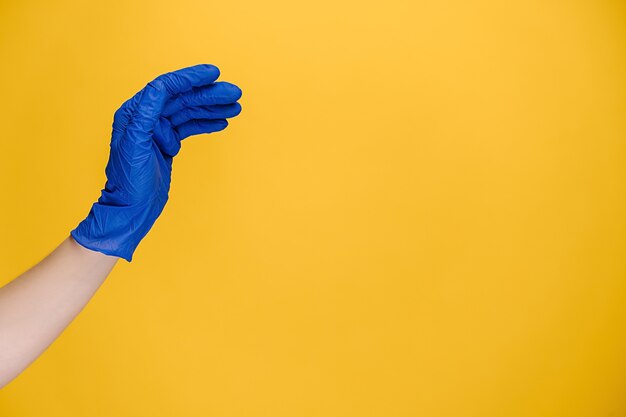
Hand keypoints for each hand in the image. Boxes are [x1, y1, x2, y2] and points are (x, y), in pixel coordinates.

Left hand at [71, 64, 241, 260]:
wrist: (132, 209)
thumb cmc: (129, 182)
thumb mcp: (135, 147)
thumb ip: (146, 116)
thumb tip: (159, 88)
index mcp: (134, 113)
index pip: (166, 87)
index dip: (190, 78)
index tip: (213, 74)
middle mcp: (145, 117)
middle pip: (182, 98)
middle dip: (209, 94)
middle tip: (234, 93)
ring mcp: (157, 130)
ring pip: (189, 112)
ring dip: (212, 108)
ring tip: (235, 107)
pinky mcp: (168, 143)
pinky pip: (190, 127)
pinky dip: (206, 123)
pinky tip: (223, 121)